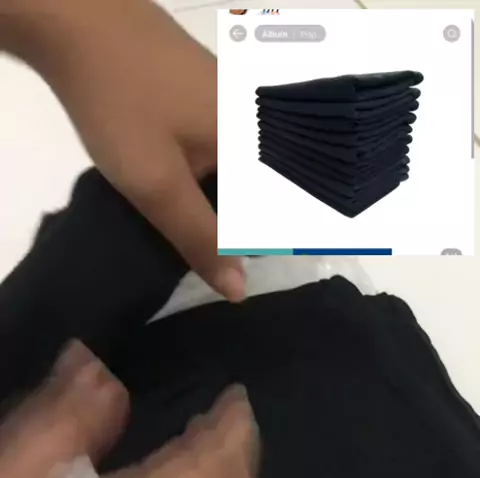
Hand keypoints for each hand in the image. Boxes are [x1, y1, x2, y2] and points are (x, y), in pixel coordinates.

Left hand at [2, 0, 244, 299]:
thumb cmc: (122, 105)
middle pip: (266, 186)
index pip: (284, 207)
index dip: (263, 243)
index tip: (237, 268)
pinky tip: (184, 186)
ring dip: (225, 199)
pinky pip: (224, 143)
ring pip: (244, 165)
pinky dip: (209, 172)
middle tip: (214, 253)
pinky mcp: (204, 89)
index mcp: (257, 137)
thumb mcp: (157, 185)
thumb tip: (240, 291)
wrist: (77, 21)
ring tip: (198, 226)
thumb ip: (201, 238)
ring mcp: (230, 97)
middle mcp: (256, 114)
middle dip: (244, 224)